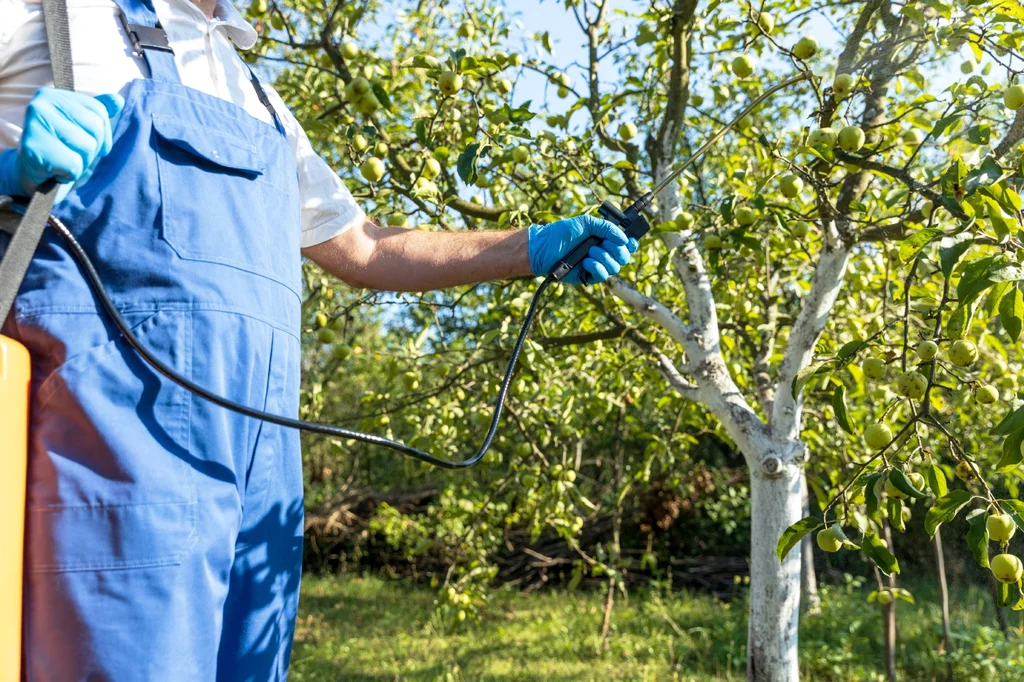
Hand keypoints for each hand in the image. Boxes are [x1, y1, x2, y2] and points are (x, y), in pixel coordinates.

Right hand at [0, 88, 123, 201]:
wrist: (30, 174)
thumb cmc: (59, 149)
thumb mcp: (79, 127)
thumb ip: (98, 112)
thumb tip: (118, 100)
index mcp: (53, 95)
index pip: (99, 111)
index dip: (103, 135)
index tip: (84, 141)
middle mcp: (41, 105)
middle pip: (96, 129)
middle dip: (91, 150)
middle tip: (70, 154)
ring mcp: (34, 125)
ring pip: (87, 148)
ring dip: (81, 164)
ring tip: (62, 162)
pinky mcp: (33, 149)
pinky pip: (74, 166)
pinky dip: (69, 175)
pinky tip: (54, 171)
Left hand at [527, 214, 638, 284]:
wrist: (544, 248)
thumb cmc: (562, 233)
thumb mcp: (586, 223)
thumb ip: (606, 227)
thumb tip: (624, 238)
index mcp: (604, 238)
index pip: (626, 243)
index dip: (630, 243)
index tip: (628, 240)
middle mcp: (603, 252)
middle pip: (624, 257)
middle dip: (617, 250)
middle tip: (603, 243)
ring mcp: (597, 265)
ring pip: (615, 267)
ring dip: (604, 257)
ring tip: (589, 251)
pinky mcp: (588, 276)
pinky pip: (602, 276)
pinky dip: (598, 268)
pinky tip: (586, 262)